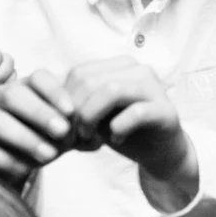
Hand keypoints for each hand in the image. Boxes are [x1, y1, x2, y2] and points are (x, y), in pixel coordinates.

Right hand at [0, 70, 75, 185]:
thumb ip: (77, 129)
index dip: (55, 92)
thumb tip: (96, 138)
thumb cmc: (46, 142)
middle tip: (62, 132)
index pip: (38, 78)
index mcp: (26, 86)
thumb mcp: (64, 134)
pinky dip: (3, 159)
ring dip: (24, 138)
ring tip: (49, 156)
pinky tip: (24, 170)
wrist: (15, 168)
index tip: (72, 112)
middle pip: (13, 95)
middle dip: (39, 113)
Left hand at [64, 58, 198, 211]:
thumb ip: (78, 105)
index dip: (66, 102)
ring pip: (111, 90)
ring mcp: (154, 87)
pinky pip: (135, 113)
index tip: (65, 127)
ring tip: (91, 138)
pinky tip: (116, 139)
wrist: (159, 151)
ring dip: (93, 118)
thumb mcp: (96, 115)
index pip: (80, 73)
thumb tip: (50, 107)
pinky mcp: (165, 110)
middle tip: (77, 136)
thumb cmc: (124, 130)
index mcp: (119, 65)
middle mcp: (138, 69)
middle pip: (92, 81)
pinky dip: (118, 129)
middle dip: (77, 113)